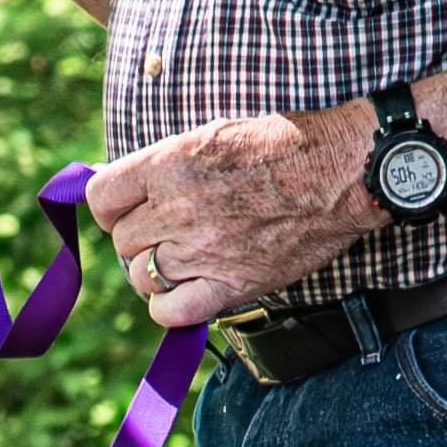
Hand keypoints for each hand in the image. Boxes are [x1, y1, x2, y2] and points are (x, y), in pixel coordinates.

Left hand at [87, 105, 377, 325]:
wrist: (344, 168)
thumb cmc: (285, 144)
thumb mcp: (216, 133)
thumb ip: (168, 165)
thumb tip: (131, 190)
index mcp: (170, 163)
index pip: (102, 197)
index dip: (111, 207)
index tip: (127, 210)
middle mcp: (177, 209)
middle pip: (124, 242)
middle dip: (140, 238)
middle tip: (171, 232)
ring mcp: (201, 250)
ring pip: (142, 278)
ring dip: (155, 272)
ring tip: (184, 258)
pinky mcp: (228, 285)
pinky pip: (169, 313)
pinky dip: (169, 308)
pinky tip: (186, 291)